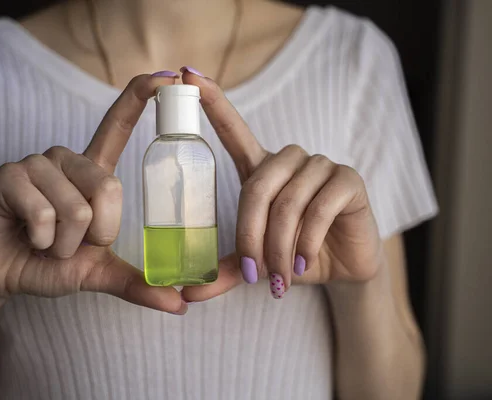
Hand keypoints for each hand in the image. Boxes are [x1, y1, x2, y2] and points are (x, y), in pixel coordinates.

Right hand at [0, 74, 186, 313]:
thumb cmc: (46, 264)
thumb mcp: (97, 273)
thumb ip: (136, 283)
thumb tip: (180, 305)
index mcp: (91, 172)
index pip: (117, 125)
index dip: (141, 97)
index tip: (168, 75)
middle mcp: (66, 160)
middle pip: (108, 188)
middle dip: (93, 236)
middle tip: (67, 243)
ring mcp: (36, 164)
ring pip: (77, 208)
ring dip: (63, 245)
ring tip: (43, 241)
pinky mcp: (8, 175)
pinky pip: (46, 215)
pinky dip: (41, 242)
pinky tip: (24, 236)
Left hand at [180, 71, 382, 301]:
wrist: (342, 268)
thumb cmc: (293, 254)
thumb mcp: (257, 262)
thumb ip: (227, 270)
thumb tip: (186, 294)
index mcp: (262, 169)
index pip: (234, 129)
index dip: (213, 101)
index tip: (187, 72)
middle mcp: (290, 160)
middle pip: (258, 184)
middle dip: (252, 234)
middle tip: (255, 272)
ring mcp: (321, 166)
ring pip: (289, 202)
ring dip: (280, 246)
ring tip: (281, 275)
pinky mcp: (348, 179)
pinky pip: (319, 208)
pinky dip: (307, 242)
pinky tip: (304, 263)